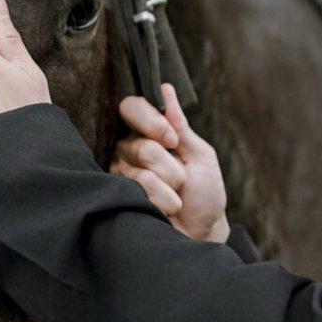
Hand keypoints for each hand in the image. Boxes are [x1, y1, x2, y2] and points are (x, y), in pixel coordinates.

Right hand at [111, 82, 229, 242]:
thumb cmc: (204, 193)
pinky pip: (138, 189)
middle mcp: (128, 150)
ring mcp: (120, 174)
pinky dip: (163, 199)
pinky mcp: (118, 196)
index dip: (150, 120)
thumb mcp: (199, 154)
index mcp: (149, 133)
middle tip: (182, 179)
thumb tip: (165, 89)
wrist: (202, 232)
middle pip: (139, 144)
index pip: (131, 108)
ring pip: (140, 170)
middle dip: (170, 165)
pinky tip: (168, 208)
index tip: (172, 139)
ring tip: (178, 197)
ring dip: (170, 186)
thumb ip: (179, 125)